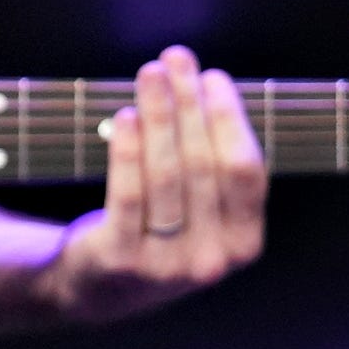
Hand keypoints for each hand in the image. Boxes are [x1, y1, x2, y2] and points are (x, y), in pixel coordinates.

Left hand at [27, 53, 264, 326]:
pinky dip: (127, 152)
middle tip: (177, 59)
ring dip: (160, 115)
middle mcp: (212, 259)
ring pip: (166, 176)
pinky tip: (126, 116)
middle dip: (191, 104)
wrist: (102, 289)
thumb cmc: (160, 230)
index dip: (231, 119)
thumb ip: (211, 159)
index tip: (213, 77)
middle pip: (204, 166)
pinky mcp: (122, 260)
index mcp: (244, 244)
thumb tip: (204, 83)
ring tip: (150, 74)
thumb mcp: (201, 209)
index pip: (246, 172)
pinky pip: (126, 195)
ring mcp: (167, 265)